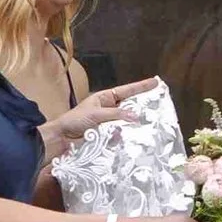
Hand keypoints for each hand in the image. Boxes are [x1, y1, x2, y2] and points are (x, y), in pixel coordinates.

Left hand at [39, 77, 162, 158]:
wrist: (62, 140)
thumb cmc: (75, 121)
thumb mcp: (95, 114)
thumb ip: (116, 115)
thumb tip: (136, 116)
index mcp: (104, 98)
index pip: (126, 91)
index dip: (141, 87)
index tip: (156, 82)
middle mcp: (109, 110)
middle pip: (130, 106)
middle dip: (143, 105)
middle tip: (160, 105)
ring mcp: (109, 123)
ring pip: (128, 121)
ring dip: (136, 123)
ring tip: (151, 123)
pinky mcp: (108, 137)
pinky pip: (122, 134)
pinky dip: (128, 135)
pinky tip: (137, 137)